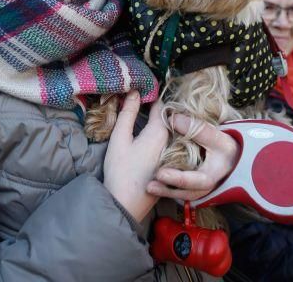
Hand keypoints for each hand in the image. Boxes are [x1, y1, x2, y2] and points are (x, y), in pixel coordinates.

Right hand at [104, 91, 168, 222]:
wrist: (126, 205)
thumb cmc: (120, 171)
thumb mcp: (119, 138)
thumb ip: (127, 113)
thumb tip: (134, 91)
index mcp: (159, 132)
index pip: (160, 105)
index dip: (151, 95)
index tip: (142, 88)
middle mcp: (171, 140)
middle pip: (167, 117)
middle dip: (156, 107)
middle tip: (142, 98)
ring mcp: (173, 154)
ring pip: (168, 130)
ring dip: (159, 120)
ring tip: (144, 113)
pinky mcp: (171, 164)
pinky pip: (169, 142)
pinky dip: (161, 134)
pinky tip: (148, 135)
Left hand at [146, 115, 238, 200]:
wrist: (233, 159)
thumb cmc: (226, 147)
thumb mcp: (217, 137)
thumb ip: (197, 128)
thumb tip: (172, 118)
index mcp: (211, 176)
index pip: (195, 181)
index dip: (178, 178)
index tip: (160, 174)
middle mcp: (204, 188)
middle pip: (185, 192)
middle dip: (167, 189)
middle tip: (150, 185)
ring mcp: (198, 190)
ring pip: (181, 195)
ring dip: (165, 191)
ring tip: (149, 187)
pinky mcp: (191, 187)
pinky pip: (179, 191)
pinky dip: (167, 189)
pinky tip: (154, 184)